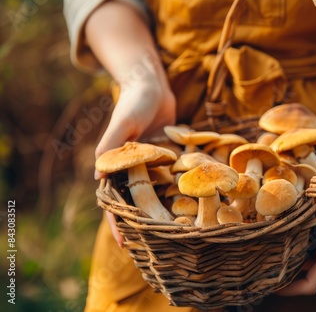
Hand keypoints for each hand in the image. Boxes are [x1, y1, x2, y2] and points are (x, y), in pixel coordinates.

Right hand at [97, 78, 176, 246]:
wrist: (153, 85)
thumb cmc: (134, 102)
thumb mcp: (123, 122)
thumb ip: (111, 146)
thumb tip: (98, 178)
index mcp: (119, 166)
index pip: (116, 199)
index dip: (119, 222)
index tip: (126, 246)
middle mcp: (136, 170)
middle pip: (139, 202)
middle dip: (147, 223)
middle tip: (160, 248)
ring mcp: (155, 165)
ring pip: (160, 193)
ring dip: (168, 210)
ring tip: (181, 233)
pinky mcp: (171, 157)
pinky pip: (178, 176)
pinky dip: (185, 189)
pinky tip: (199, 204)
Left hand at [277, 162, 315, 295]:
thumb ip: (298, 220)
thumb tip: (271, 223)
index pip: (310, 284)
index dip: (290, 289)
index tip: (272, 286)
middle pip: (309, 273)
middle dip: (288, 271)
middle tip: (265, 263)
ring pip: (313, 261)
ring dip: (295, 256)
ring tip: (274, 248)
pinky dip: (304, 247)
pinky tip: (290, 235)